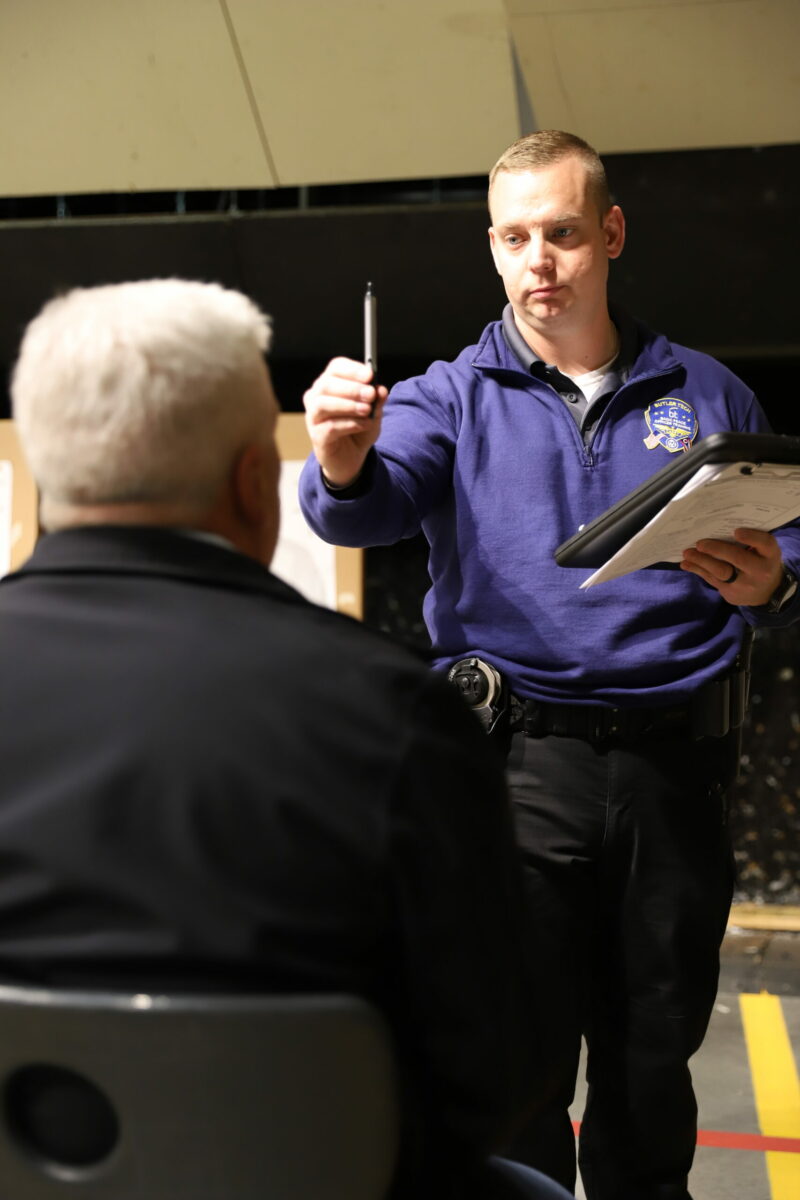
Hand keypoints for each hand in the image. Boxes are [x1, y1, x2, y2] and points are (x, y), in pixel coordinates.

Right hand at [303, 357, 387, 486]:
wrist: (351, 458)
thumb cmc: (359, 428)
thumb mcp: (373, 413)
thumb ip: (377, 401)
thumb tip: (381, 390)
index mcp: (330, 384)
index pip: (336, 368)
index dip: (352, 370)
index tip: (370, 375)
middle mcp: (316, 397)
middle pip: (327, 384)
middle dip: (351, 388)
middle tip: (370, 395)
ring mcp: (313, 417)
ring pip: (323, 404)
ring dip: (348, 405)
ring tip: (367, 411)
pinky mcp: (316, 435)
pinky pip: (329, 427)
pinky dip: (350, 424)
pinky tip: (365, 425)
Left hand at [680, 527, 783, 605]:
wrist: (767, 592)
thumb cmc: (762, 562)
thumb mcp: (765, 551)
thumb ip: (752, 540)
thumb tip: (721, 528)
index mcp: (770, 555)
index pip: (765, 544)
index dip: (751, 537)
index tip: (736, 532)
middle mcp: (760, 571)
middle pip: (737, 559)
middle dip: (717, 550)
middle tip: (700, 543)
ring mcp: (744, 585)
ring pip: (720, 572)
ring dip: (701, 561)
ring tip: (687, 553)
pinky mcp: (731, 594)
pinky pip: (712, 580)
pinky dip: (698, 570)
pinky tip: (686, 564)